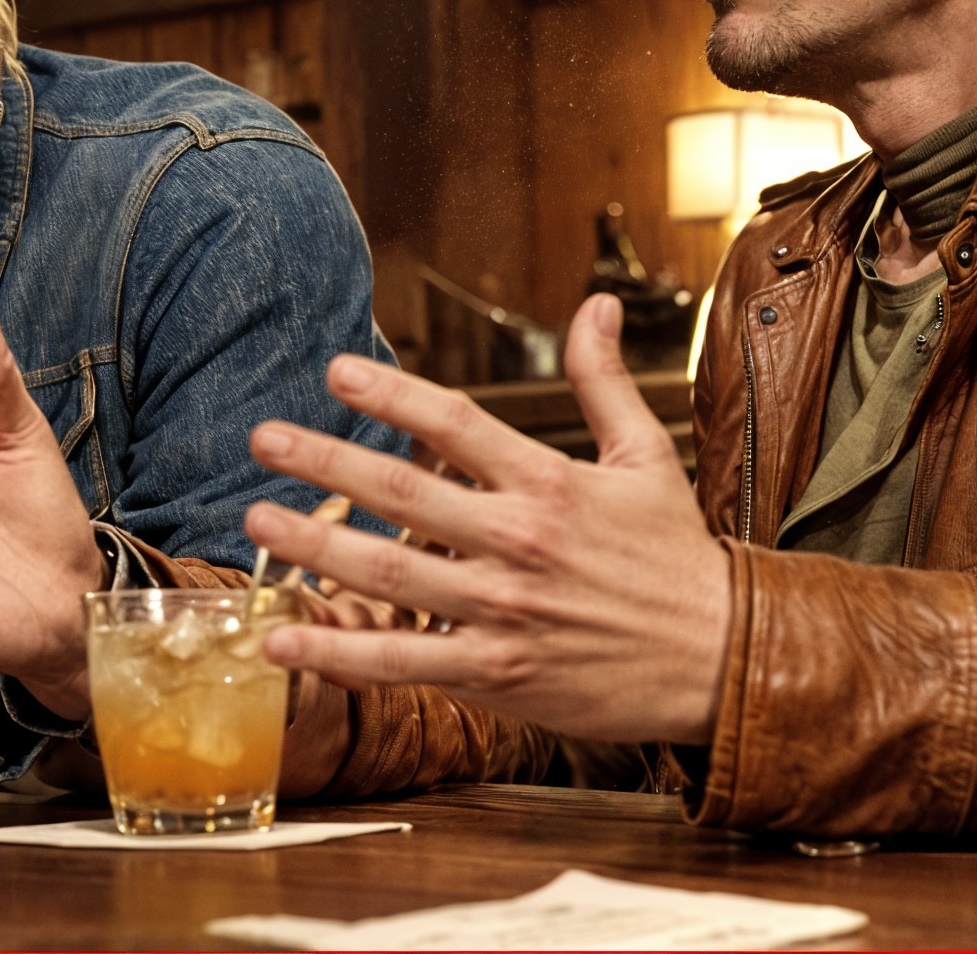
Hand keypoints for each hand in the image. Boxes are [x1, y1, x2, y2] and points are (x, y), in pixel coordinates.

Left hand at [243, 294, 732, 744]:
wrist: (722, 659)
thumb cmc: (678, 556)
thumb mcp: (647, 457)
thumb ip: (605, 380)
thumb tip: (595, 303)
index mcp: (550, 482)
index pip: (455, 423)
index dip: (391, 392)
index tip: (336, 370)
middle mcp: (518, 542)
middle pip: (401, 492)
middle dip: (325, 461)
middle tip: (264, 438)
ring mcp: (501, 611)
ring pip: (387, 574)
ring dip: (313, 547)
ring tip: (255, 522)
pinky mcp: (495, 672)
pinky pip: (400, 662)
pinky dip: (336, 653)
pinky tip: (280, 638)